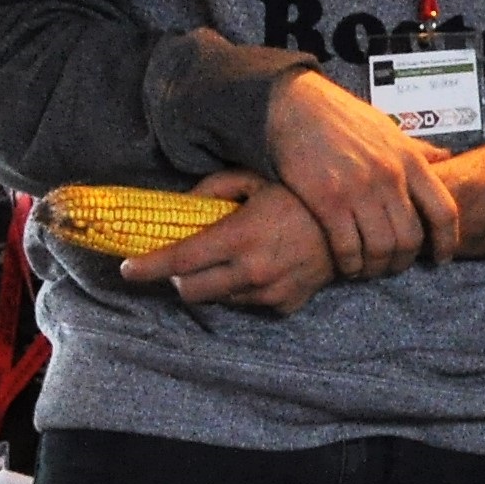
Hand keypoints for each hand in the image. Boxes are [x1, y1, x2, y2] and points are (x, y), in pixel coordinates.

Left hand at [119, 172, 338, 313]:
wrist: (357, 223)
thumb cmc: (303, 194)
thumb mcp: (257, 179)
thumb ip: (213, 189)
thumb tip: (181, 204)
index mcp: (241, 236)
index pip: (178, 260)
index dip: (145, 267)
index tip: (126, 269)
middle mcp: (252, 270)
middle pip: (190, 291)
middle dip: (177, 278)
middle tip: (183, 262)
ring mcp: (270, 291)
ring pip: (218, 299)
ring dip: (212, 283)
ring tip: (229, 260)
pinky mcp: (285, 304)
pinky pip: (249, 303)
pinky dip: (243, 289)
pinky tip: (259, 267)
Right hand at [267, 69, 459, 275]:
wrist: (296, 106)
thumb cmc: (343, 118)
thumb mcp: (389, 129)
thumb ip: (417, 149)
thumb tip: (446, 157)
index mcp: (410, 160)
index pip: (444, 210)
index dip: (448, 241)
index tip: (442, 258)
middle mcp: (390, 176)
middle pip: (411, 237)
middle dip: (404, 261)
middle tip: (393, 267)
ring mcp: (360, 189)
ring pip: (382, 247)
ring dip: (376, 267)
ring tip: (368, 270)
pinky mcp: (327, 200)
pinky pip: (347, 247)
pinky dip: (349, 264)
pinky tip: (346, 266)